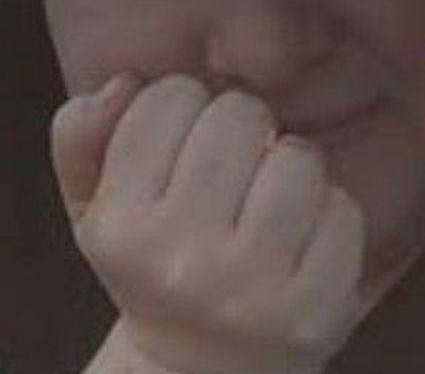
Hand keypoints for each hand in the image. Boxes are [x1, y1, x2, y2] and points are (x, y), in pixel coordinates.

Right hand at [52, 75, 364, 373]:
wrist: (200, 372)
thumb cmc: (153, 270)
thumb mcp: (96, 210)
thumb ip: (82, 139)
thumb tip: (124, 81)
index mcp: (122, 227)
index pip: (168, 99)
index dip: (187, 103)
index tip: (189, 135)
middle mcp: (183, 260)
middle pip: (240, 116)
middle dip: (244, 125)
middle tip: (239, 161)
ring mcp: (254, 289)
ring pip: (299, 157)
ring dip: (292, 164)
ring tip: (272, 196)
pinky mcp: (315, 309)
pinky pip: (342, 209)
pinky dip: (329, 212)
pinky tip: (302, 237)